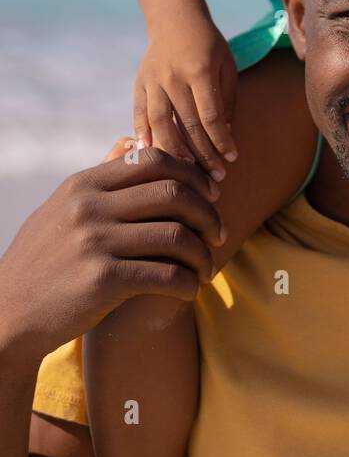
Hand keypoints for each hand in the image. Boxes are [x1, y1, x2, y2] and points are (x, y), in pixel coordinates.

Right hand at [0, 144, 224, 367]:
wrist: (8, 317)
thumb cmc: (42, 262)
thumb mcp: (62, 209)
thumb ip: (100, 178)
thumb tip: (132, 140)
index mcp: (83, 185)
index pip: (153, 160)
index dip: (192, 174)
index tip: (210, 195)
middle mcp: (89, 207)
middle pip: (173, 193)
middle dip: (208, 213)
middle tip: (219, 233)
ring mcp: (95, 241)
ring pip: (177, 235)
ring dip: (203, 253)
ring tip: (206, 267)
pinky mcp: (103, 280)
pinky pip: (167, 274)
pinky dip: (188, 283)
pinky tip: (190, 290)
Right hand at [134, 11, 237, 173]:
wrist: (176, 19)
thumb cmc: (209, 46)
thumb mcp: (226, 66)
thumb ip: (225, 101)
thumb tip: (225, 136)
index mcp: (200, 70)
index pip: (211, 116)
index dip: (222, 141)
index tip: (232, 159)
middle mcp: (173, 77)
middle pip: (188, 125)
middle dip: (204, 155)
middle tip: (216, 178)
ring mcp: (153, 81)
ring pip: (161, 124)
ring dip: (175, 152)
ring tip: (188, 173)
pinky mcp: (139, 85)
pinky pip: (140, 116)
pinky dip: (144, 136)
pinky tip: (152, 155)